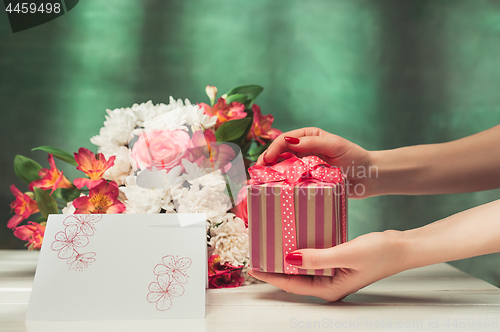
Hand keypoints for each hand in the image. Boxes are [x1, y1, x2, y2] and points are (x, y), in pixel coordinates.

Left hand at [248, 230, 406, 300]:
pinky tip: (292, 241)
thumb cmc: (380, 253)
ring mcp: (332, 274)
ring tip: (268, 246)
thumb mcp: (346, 254)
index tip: (253, 266)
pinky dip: (301, 251)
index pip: (291, 285)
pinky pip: (312, 258)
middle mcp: (328, 284)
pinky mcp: (336, 262)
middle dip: (274, 268)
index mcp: (329, 288)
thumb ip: (318, 257)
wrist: (402, 247)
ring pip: (302, 268)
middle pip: (293, 278)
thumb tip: (290, 258)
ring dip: (286, 258)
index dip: (270, 276)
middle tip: (257, 254)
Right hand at [256, 127, 373, 197]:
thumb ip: (311, 142)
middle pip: (279, 155)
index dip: (272, 149)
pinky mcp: (307, 181)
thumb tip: (288, 140)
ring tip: (257, 183)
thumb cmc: (354, 157)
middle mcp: (303, 150)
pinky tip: (272, 190)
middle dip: (265, 163)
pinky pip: (291, 182)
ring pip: (282, 169)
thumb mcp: (333, 145)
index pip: (284, 140)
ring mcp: (304, 166)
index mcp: (307, 137)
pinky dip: (281, 185)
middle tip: (255, 173)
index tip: (266, 160)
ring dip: (269, 175)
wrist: (368, 177)